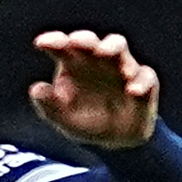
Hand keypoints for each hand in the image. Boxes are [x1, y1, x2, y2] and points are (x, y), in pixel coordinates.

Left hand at [28, 31, 160, 148]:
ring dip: (112, 48)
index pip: (62, 47)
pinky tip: (132, 91)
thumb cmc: (84, 121)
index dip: (53, 41)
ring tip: (105, 53)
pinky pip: (145, 76)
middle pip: (91, 41)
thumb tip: (36, 89)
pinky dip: (140, 81)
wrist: (114, 141)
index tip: (41, 43)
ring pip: (119, 46)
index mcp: (73, 64)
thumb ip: (48, 104)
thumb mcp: (63, 117)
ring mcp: (121, 67)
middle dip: (85, 39)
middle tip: (77, 42)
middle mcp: (97, 60)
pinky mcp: (143, 81)